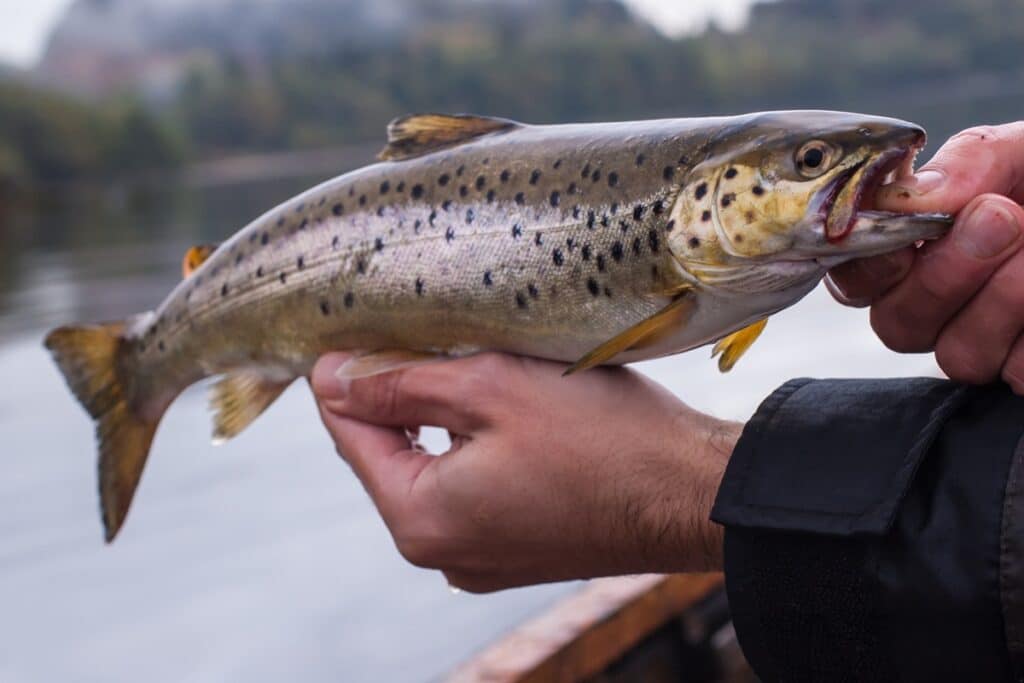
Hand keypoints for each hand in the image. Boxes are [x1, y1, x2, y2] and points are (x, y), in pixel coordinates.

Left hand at [311, 352, 738, 592]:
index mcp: (422, 521)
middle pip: (391, 455)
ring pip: (435, 469)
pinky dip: (475, 446)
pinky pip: (473, 490)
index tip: (356, 329)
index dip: (348, 376)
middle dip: (398, 395)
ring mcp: (482, 558)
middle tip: (419, 333)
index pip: (350, 436)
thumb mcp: (489, 388)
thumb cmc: (603, 438)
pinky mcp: (518, 549)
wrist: (692, 494)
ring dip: (440, 417)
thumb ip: (398, 384)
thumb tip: (330, 380)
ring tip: (465, 361)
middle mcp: (443, 554)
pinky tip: (500, 408)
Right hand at [827, 122, 1023, 390]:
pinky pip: (1020, 375)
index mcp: (920, 250)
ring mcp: (989, 347)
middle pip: (898, 325)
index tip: (906, 227)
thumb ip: (969, 163)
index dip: (868, 262)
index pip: (858, 276)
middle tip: (1001, 218)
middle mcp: (940, 308)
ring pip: (958, 356)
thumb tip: (911, 196)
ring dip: (1006, 301)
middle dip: (944, 275)